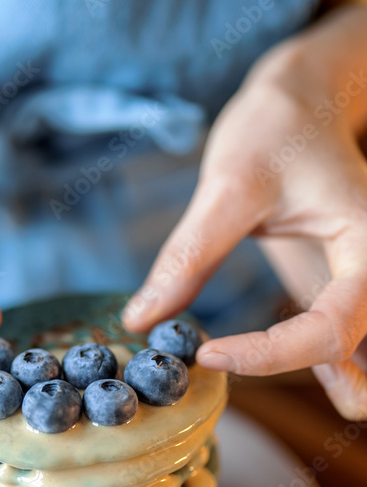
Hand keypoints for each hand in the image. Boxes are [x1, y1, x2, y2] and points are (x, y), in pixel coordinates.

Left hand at [123, 3, 366, 419]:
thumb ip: (190, 256)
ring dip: (318, 381)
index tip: (205, 352)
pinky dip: (309, 363)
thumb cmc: (276, 128)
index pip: (330, 329)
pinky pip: (332, 339)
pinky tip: (284, 377)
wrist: (303, 98)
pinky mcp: (332, 285)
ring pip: (349, 352)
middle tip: (225, 376)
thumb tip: (140, 322)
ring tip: (261, 388)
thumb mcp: (229, 185)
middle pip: (346, 350)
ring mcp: (355, 281)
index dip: (270, 354)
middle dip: (305, 380)